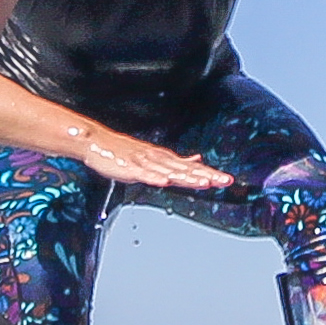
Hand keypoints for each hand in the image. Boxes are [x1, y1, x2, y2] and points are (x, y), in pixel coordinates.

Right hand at [72, 127, 232, 189]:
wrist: (97, 141)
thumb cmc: (124, 152)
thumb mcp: (154, 156)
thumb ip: (176, 161)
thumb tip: (196, 159)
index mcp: (165, 159)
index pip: (191, 167)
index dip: (209, 173)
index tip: (227, 180)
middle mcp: (158, 159)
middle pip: (186, 169)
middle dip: (206, 176)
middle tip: (225, 181)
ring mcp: (144, 163)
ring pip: (169, 171)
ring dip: (186, 177)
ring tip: (203, 183)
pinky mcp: (129, 167)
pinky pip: (143, 174)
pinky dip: (154, 177)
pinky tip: (164, 182)